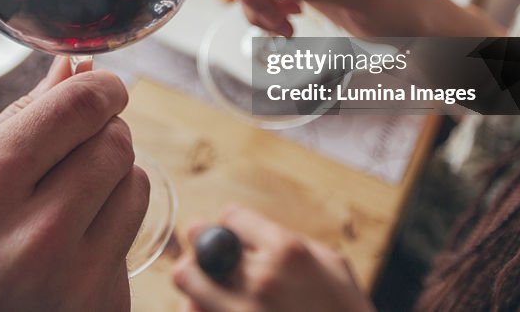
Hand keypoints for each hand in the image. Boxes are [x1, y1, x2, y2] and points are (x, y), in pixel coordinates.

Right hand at [0, 58, 147, 311]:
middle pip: (116, 144)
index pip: (78, 109)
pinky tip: (61, 247)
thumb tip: (67, 72)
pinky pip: (129, 241)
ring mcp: (74, 285)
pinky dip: (104, 230)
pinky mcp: (99, 311)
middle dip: (100, 130)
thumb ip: (5, 122)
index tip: (98, 85)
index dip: (98, 86)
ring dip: (109, 178)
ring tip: (62, 197)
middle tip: (69, 144)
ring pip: (135, 187)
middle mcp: (36, 240)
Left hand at [172, 206, 373, 311]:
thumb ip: (292, 242)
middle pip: (201, 244)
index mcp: (286, 251)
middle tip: (212, 257)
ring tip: (209, 286)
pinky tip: (214, 308)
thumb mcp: (332, 265)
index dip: (233, 226)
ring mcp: (240, 311)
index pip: (231, 217)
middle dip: (203, 246)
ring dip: (196, 279)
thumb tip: (257, 234)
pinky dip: (199, 308)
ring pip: (187, 280)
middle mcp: (260, 278)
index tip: (238, 237)